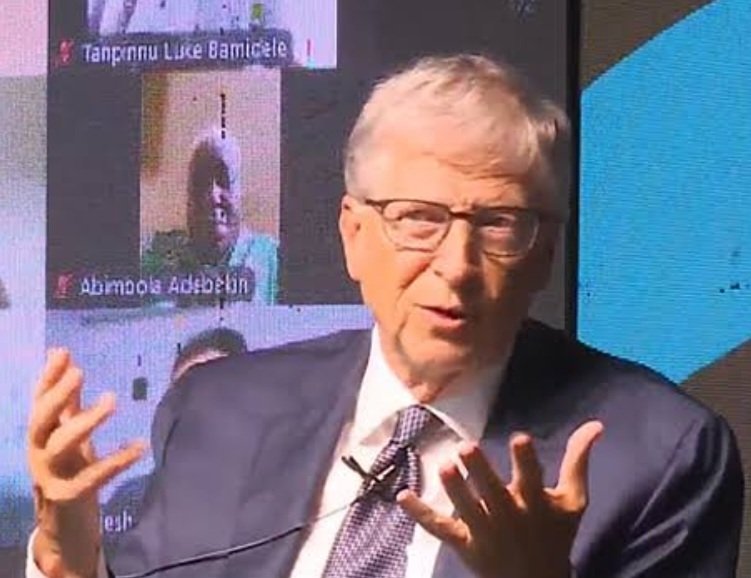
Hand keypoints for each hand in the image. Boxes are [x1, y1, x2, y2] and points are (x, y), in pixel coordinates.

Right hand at [27, 348, 145, 577]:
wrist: (64, 528)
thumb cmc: (69, 470)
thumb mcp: (68, 434)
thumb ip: (68, 402)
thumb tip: (63, 358)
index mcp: (39, 436)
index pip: (39, 402)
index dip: (48, 378)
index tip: (62, 352)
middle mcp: (39, 453)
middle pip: (40, 420)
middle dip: (57, 395)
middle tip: (79, 372)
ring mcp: (51, 476)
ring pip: (60, 446)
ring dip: (85, 422)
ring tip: (111, 400)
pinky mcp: (69, 497)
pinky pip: (92, 477)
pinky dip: (116, 460)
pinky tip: (139, 446)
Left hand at [399, 420, 602, 577]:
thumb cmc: (555, 534)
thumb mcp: (573, 500)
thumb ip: (579, 461)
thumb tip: (596, 424)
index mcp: (535, 503)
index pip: (531, 478)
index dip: (525, 460)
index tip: (519, 438)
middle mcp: (509, 517)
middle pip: (493, 493)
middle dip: (480, 472)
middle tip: (466, 447)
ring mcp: (485, 532)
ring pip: (467, 509)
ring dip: (455, 489)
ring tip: (443, 466)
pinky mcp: (465, 544)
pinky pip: (440, 529)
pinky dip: (421, 514)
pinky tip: (402, 496)